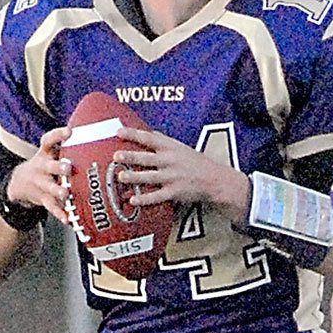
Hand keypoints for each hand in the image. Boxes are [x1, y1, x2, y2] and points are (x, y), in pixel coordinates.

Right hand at [7, 126, 71, 224]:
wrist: (19, 184)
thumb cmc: (45, 167)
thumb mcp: (49, 155)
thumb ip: (67, 149)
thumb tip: (94, 136)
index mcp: (45, 154)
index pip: (48, 141)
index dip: (57, 135)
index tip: (69, 131)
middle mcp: (42, 167)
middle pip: (49, 165)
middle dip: (58, 166)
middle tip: (68, 167)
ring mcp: (41, 183)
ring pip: (49, 187)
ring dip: (58, 190)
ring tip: (66, 194)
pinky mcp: (42, 198)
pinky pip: (51, 207)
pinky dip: (59, 213)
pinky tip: (67, 219)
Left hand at [110, 129, 249, 216]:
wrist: (216, 180)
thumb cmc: (197, 163)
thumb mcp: (181, 147)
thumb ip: (164, 142)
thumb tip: (149, 133)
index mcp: (170, 148)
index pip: (149, 138)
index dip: (133, 134)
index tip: (118, 132)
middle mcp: (170, 161)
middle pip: (146, 158)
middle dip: (131, 157)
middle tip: (116, 155)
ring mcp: (172, 177)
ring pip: (149, 177)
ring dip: (134, 177)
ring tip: (121, 176)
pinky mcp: (175, 192)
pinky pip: (157, 197)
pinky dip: (145, 199)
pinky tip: (133, 200)